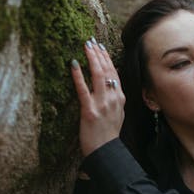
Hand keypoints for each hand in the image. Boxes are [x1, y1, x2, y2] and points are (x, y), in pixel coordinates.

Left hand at [70, 38, 125, 156]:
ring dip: (92, 58)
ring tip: (85, 46)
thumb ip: (114, 98)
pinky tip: (73, 63)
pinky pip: (83, 89)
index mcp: (120, 98)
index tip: (100, 46)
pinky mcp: (89, 111)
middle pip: (107, 70)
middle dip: (99, 53)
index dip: (107, 58)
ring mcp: (102, 104)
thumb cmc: (108, 135)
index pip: (114, 72)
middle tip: (91, 41)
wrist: (105, 152)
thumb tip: (111, 84)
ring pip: (99, 75)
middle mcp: (113, 98)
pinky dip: (78, 75)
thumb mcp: (117, 113)